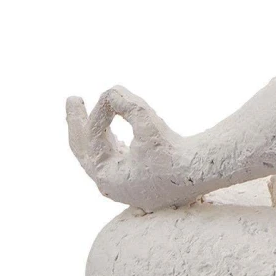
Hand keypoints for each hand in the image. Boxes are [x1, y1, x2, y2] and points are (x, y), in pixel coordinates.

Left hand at [66, 87, 200, 210]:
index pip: (95, 136)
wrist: (202, 173)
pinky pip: (116, 156)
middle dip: (78, 122)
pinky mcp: (139, 179)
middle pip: (84, 149)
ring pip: (99, 153)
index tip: (113, 93)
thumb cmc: (175, 153)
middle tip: (73, 99)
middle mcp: (110, 183)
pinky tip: (111, 130)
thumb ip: (127, 105)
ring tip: (86, 110)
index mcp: (106, 176)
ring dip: (94, 130)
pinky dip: (110, 140)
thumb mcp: (149, 125)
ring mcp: (124, 184)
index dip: (102, 111)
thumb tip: (110, 91)